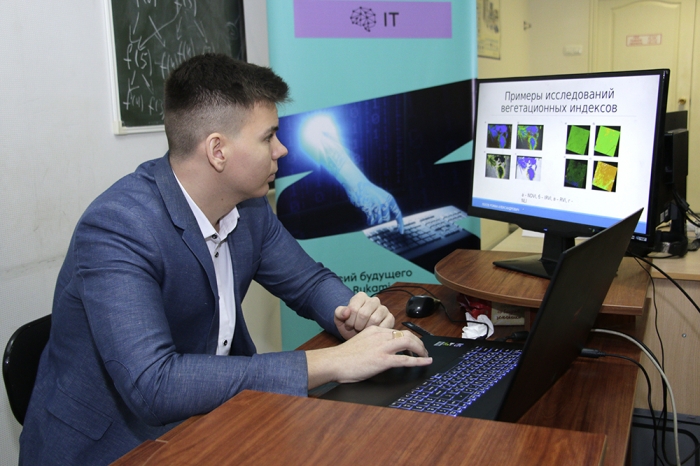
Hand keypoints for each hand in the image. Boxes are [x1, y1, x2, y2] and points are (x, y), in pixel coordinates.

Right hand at [306, 326, 432, 386]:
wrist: (334, 362)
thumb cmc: (343, 357)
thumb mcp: (360, 342)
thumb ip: (372, 343)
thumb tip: (381, 350)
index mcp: (374, 330)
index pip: (397, 330)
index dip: (408, 337)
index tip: (413, 344)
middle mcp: (380, 335)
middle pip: (406, 334)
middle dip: (418, 342)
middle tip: (423, 350)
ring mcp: (382, 347)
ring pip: (409, 342)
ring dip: (421, 349)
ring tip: (425, 355)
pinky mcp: (383, 360)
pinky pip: (406, 359)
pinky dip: (419, 360)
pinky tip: (425, 362)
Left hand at [334, 292, 393, 339]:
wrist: (359, 335)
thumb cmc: (350, 325)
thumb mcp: (340, 319)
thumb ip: (339, 313)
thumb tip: (346, 312)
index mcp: (361, 297)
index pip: (353, 308)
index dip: (349, 320)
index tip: (348, 325)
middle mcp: (374, 300)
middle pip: (364, 314)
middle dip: (357, 325)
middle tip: (356, 329)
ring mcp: (383, 309)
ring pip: (374, 320)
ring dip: (366, 329)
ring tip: (363, 330)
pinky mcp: (390, 318)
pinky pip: (384, 325)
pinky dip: (376, 332)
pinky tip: (372, 332)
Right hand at [347, 180, 403, 232]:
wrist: (357, 183)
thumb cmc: (368, 191)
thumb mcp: (381, 195)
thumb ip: (385, 205)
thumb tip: (386, 218)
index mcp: (389, 199)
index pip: (397, 213)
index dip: (400, 223)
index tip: (401, 232)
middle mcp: (384, 202)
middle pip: (385, 219)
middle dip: (380, 219)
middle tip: (374, 214)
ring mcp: (376, 205)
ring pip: (378, 221)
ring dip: (373, 220)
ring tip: (369, 215)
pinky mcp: (368, 208)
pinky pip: (371, 220)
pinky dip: (369, 221)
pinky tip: (367, 218)